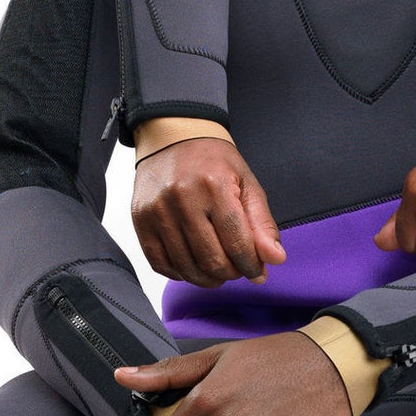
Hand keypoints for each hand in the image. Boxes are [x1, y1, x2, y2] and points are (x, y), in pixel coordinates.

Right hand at [132, 136, 287, 286]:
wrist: (173, 137)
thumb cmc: (213, 160)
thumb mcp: (247, 182)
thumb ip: (262, 223)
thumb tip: (275, 259)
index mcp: (214, 186)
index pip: (238, 244)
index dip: (252, 266)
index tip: (258, 272)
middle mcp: (182, 199)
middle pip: (212, 260)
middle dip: (232, 273)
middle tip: (238, 268)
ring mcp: (158, 211)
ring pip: (187, 268)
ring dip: (208, 278)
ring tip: (219, 269)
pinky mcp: (140, 221)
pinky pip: (161, 264)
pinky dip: (181, 273)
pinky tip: (194, 265)